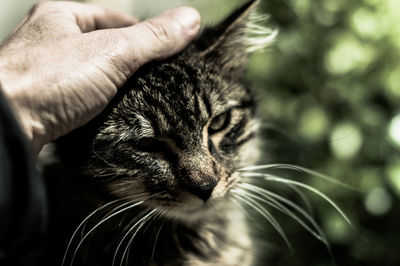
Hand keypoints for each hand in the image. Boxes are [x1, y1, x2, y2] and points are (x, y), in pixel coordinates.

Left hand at [0, 1, 199, 153]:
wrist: (4, 129)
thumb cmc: (49, 79)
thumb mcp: (112, 52)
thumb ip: (153, 38)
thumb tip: (192, 19)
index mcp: (61, 16)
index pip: (112, 17)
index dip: (142, 31)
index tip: (165, 49)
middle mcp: (48, 42)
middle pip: (102, 47)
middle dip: (131, 62)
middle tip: (158, 79)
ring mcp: (43, 75)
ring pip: (91, 76)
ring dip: (116, 88)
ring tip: (143, 101)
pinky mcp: (43, 106)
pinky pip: (80, 100)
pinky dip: (99, 107)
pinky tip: (114, 118)